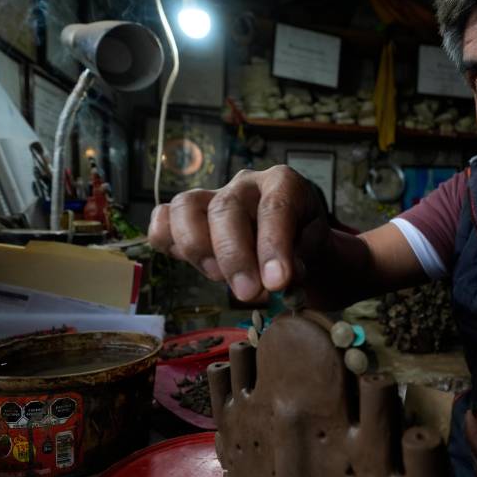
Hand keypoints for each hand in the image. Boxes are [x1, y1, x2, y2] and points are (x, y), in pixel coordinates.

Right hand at [148, 166, 329, 300]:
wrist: (292, 235)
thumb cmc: (302, 240)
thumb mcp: (313, 249)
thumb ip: (298, 261)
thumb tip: (277, 280)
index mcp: (283, 183)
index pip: (275, 208)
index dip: (273, 247)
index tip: (277, 283)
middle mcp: (245, 184)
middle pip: (226, 210)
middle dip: (234, 256)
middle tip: (248, 293)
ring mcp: (212, 194)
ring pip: (186, 207)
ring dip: (197, 249)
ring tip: (218, 278)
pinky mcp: (189, 212)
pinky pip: (163, 217)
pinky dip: (166, 240)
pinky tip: (190, 263)